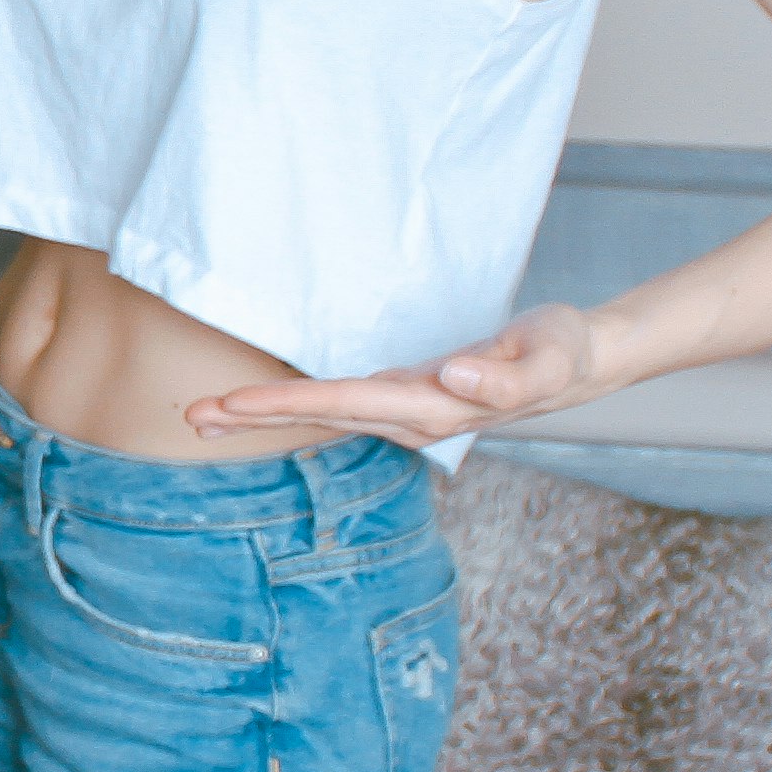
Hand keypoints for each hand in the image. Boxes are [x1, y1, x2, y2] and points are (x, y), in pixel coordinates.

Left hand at [182, 307, 614, 447]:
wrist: (581, 363)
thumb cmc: (563, 352)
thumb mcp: (548, 357)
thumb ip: (506, 375)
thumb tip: (455, 376)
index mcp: (432, 407)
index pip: (344, 404)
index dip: (286, 405)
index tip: (232, 404)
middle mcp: (410, 418)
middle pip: (319, 418)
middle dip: (254, 418)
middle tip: (189, 415)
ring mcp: (405, 413)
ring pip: (324, 416)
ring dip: (265, 415)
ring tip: (207, 413)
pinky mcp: (406, 398)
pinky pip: (340, 407)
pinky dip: (297, 407)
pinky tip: (267, 407)